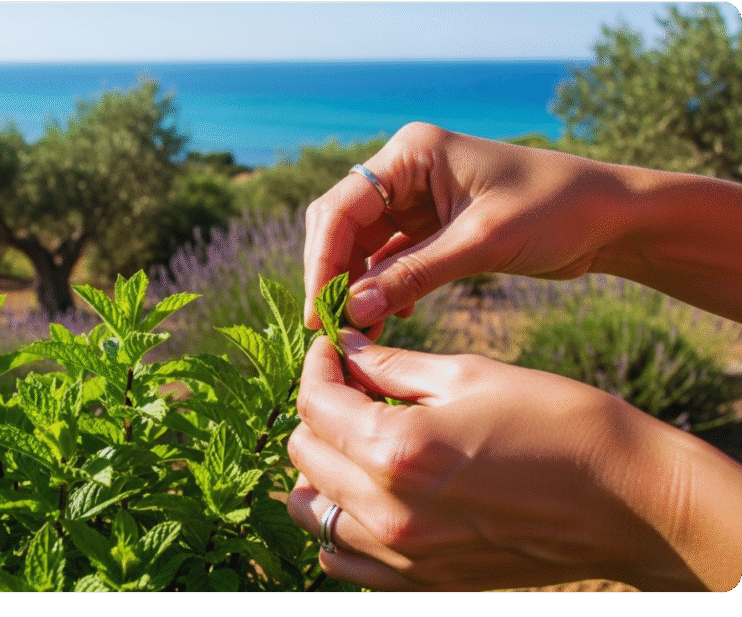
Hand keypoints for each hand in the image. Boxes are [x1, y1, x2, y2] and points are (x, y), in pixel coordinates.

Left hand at [286, 330, 741, 590]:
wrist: (626, 500)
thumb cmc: (557, 423)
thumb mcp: (471, 375)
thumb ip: (393, 367)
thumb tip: (348, 351)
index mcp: (398, 451)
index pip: (316, 405)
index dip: (318, 366)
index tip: (334, 348)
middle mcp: (389, 512)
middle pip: (304, 456)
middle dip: (317, 411)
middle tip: (350, 386)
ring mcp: (404, 556)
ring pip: (312, 512)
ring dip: (320, 469)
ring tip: (356, 440)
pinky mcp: (422, 581)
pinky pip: (343, 559)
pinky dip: (339, 524)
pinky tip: (369, 493)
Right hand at [303, 122, 637, 328]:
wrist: (611, 216)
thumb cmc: (555, 209)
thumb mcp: (481, 243)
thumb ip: (413, 274)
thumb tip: (351, 310)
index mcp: (411, 153)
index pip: (342, 206)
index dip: (323, 260)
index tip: (319, 311)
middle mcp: (406, 171)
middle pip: (343, 225)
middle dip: (334, 275)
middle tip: (329, 328)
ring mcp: (417, 198)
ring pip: (364, 247)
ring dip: (358, 288)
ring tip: (357, 335)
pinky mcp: (433, 226)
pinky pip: (392, 260)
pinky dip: (385, 289)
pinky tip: (391, 319)